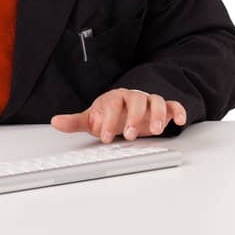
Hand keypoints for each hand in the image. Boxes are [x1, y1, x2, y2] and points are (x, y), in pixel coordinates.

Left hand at [51, 88, 186, 142]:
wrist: (125, 110)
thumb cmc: (109, 115)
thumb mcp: (91, 119)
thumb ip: (75, 122)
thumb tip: (55, 122)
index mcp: (114, 98)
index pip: (112, 105)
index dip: (108, 120)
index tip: (104, 137)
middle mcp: (133, 97)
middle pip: (137, 100)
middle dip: (134, 118)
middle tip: (129, 135)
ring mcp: (149, 101)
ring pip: (156, 101)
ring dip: (157, 114)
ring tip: (156, 131)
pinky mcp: (163, 108)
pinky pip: (173, 105)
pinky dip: (178, 111)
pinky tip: (180, 121)